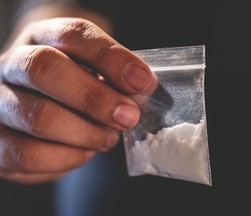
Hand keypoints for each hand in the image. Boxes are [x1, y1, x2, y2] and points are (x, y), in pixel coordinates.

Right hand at [0, 17, 156, 183]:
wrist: (38, 102)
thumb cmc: (74, 86)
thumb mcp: (94, 71)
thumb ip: (113, 76)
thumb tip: (141, 87)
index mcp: (43, 38)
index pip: (73, 35)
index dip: (111, 58)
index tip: (142, 82)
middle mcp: (14, 64)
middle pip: (45, 69)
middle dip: (95, 98)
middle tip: (128, 117)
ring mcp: (0, 102)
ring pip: (38, 116)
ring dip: (85, 134)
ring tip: (107, 138)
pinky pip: (27, 154)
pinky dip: (66, 158)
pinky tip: (84, 152)